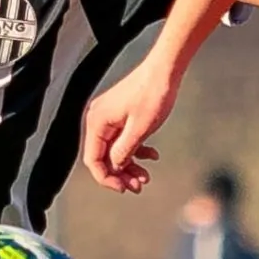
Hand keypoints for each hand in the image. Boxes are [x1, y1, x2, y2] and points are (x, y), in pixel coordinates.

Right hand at [80, 59, 176, 193]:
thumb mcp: (140, 129)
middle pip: (103, 157)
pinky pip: (123, 139)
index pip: (93, 159)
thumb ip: (124, 151)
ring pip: (114, 150)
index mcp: (97, 122)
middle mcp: (98, 119)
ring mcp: (109, 116)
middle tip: (138, 186)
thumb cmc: (153, 94)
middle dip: (120, 174)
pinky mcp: (120, 115)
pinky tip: (152, 155)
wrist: (164, 69)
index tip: (124, 188)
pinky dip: (136, 150)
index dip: (107, 178)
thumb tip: (115, 167)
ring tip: (146, 176)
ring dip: (129, 165)